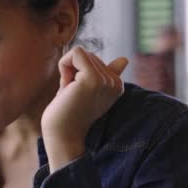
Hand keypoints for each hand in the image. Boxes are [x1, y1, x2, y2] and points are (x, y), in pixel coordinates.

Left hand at [41, 46, 128, 171]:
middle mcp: (115, 82)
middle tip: (71, 94)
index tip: (78, 94)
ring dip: (67, 71)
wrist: (62, 135)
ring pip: (81, 53)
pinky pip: (75, 53)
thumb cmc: (68, 112)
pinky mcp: (92, 79)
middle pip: (88, 54)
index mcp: (117, 85)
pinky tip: (66, 87)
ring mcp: (105, 80)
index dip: (78, 73)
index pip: (94, 59)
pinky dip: (64, 65)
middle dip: (72, 70)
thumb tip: (125, 59)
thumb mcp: (87, 89)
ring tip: (70, 93)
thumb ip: (102, 73)